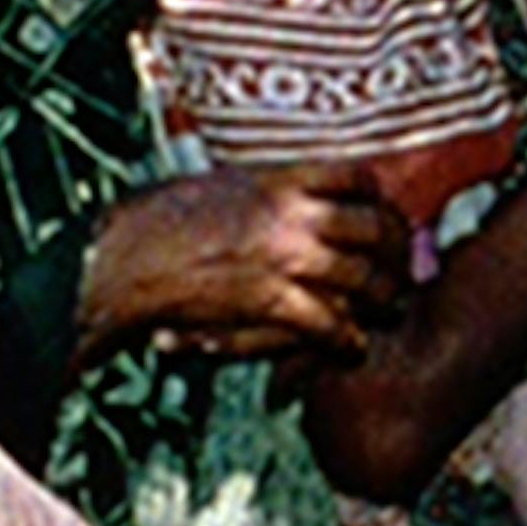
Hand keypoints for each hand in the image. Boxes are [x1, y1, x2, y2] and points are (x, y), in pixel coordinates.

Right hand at [81, 167, 405, 359]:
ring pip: (363, 279)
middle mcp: (290, 214)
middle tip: (404, 269)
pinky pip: (330, 323)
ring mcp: (284, 258)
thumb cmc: (155, 222)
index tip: (383, 214)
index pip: (356, 178)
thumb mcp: (214, 184)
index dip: (379, 199)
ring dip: (381, 299)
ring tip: (386, 311)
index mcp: (277, 179)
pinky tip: (351, 347)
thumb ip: (258, 186)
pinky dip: (346, 340)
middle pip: (374, 229)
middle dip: (396, 252)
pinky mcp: (271, 302)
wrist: (122, 260)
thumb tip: (278, 185)